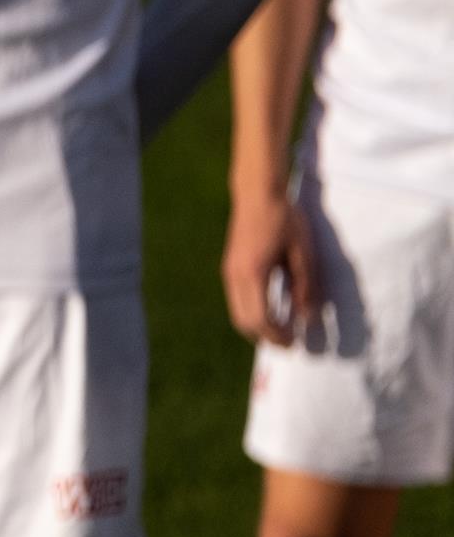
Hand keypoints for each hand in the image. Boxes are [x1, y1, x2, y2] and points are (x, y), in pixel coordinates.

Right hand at [223, 189, 317, 346]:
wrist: (257, 193)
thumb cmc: (284, 219)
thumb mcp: (303, 253)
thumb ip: (305, 286)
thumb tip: (307, 318)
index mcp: (253, 274)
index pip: (261, 318)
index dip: (278, 335)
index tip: (296, 343)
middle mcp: (235, 277)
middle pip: (244, 321)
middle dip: (265, 337)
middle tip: (289, 343)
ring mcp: (229, 272)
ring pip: (237, 313)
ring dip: (256, 327)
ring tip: (281, 329)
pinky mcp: (230, 268)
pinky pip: (237, 301)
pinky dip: (251, 313)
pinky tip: (270, 309)